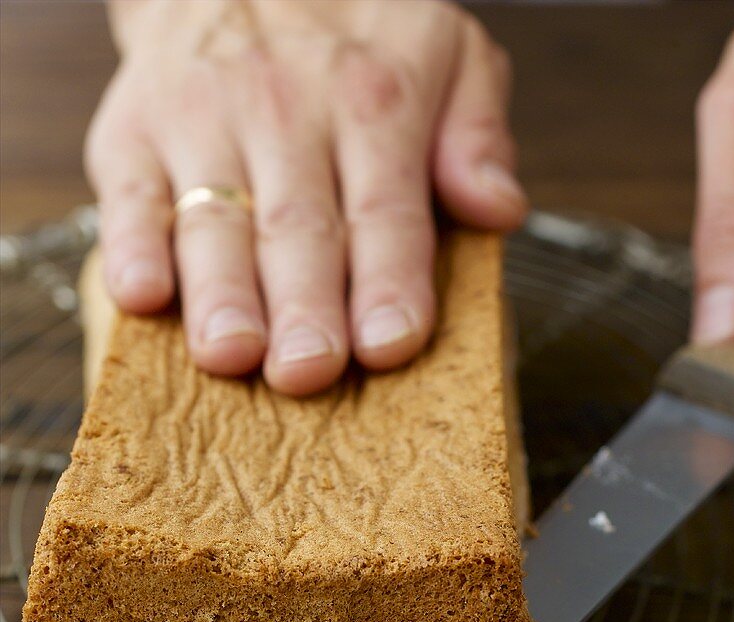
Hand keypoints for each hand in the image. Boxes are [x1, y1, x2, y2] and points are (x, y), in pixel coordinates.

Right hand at [86, 0, 523, 395]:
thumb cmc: (354, 29)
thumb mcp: (448, 51)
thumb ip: (477, 133)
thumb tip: (499, 207)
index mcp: (373, 101)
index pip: (385, 210)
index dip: (388, 280)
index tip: (390, 343)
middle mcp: (284, 110)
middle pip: (298, 227)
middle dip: (303, 305)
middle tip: (308, 370)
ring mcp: (202, 122)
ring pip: (213, 222)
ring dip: (220, 293)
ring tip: (231, 353)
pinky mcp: (134, 135)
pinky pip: (128, 197)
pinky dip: (129, 247)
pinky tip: (143, 296)